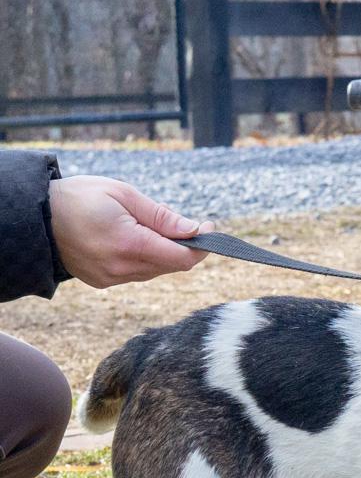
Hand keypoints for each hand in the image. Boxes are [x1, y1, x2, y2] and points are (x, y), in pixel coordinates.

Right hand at [48, 175, 213, 288]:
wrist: (36, 217)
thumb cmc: (79, 198)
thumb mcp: (123, 195)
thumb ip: (161, 216)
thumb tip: (194, 230)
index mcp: (130, 245)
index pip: (181, 258)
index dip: (200, 247)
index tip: (209, 229)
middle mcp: (122, 268)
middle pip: (172, 266)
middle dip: (184, 247)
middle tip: (185, 226)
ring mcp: (112, 279)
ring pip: (156, 271)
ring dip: (163, 253)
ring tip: (150, 229)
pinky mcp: (104, 282)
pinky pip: (137, 274)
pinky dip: (145, 259)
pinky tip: (133, 241)